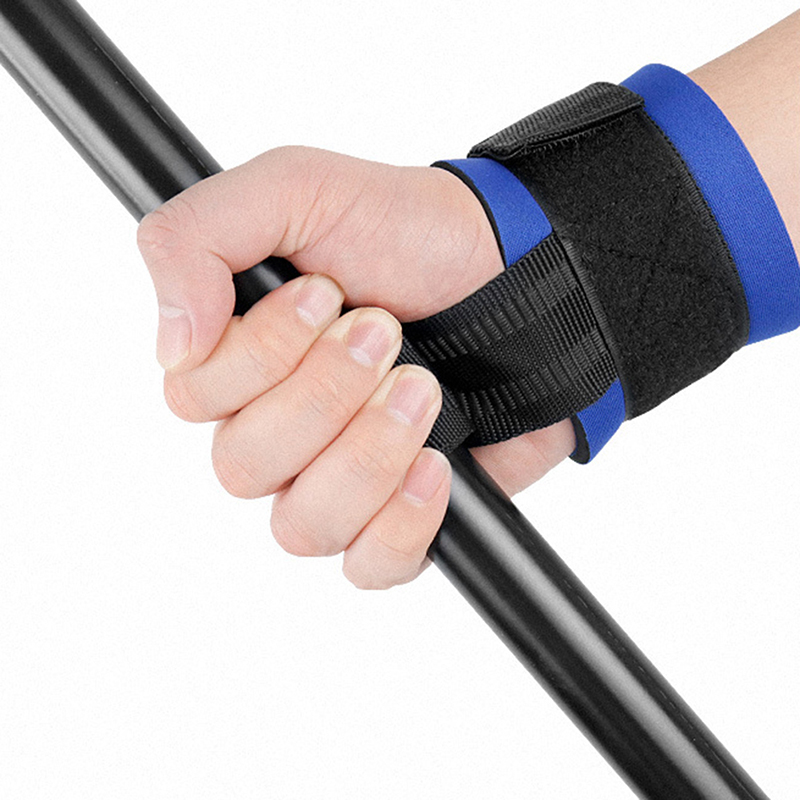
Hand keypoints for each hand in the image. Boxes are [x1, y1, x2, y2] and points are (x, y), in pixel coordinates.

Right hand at [137, 147, 574, 587]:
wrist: (525, 274)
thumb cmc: (413, 233)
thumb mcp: (298, 188)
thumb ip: (200, 237)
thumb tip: (170, 343)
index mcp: (244, 361)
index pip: (193, 398)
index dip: (259, 355)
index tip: (326, 294)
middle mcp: (281, 430)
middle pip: (242, 469)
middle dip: (323, 394)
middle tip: (386, 333)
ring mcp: (340, 480)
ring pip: (300, 527)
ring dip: (365, 453)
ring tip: (424, 388)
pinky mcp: (399, 519)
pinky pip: (369, 568)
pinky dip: (401, 523)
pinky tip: (437, 464)